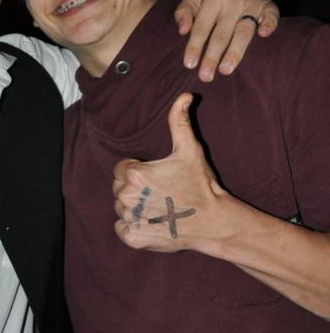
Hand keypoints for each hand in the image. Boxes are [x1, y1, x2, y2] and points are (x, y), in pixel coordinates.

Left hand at [113, 94, 226, 252]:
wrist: (213, 221)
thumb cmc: (200, 184)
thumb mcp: (189, 150)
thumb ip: (179, 122)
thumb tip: (184, 96)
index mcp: (134, 174)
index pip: (121, 169)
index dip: (138, 171)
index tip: (157, 178)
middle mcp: (126, 196)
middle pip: (119, 189)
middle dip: (135, 189)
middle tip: (160, 193)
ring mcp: (129, 218)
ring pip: (121, 208)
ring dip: (135, 208)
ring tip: (159, 208)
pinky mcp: (132, 237)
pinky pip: (121, 228)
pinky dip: (132, 227)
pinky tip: (152, 223)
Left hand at [175, 0, 279, 81]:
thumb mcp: (191, 0)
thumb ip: (183, 14)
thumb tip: (182, 32)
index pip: (202, 27)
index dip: (195, 47)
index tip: (189, 65)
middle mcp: (233, 0)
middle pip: (221, 34)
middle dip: (212, 57)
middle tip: (205, 77)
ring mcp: (251, 3)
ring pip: (243, 32)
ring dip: (235, 52)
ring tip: (225, 70)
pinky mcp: (267, 5)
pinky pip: (271, 14)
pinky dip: (270, 23)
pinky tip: (264, 35)